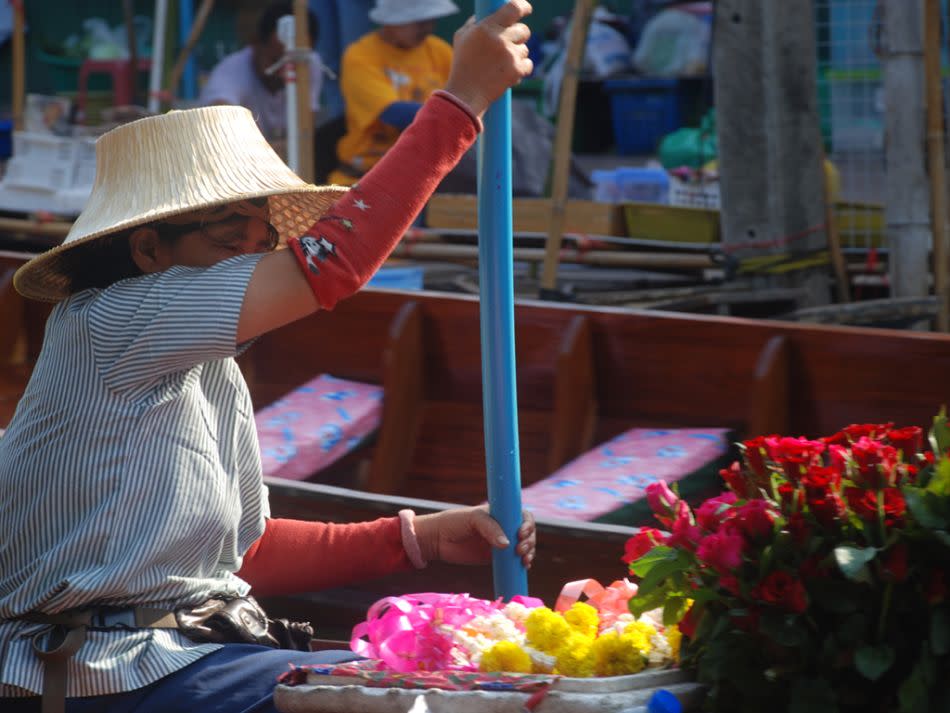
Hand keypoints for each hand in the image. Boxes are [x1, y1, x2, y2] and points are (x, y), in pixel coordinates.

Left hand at [414, 506, 535, 567]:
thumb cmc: (453, 523)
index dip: (527, 524)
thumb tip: (507, 545)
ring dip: (528, 552)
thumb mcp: (473, 519)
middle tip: (519, 550)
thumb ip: (490, 529)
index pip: (521, 516)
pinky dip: (521, 564)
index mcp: (499, 514)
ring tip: (523, 560)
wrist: (436, 540)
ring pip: (523, 547)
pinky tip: (524, 567)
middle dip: (529, 541)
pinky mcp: (494, 558)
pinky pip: (512, 560)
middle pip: (526, 533)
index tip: (521, 533)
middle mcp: (502, 527)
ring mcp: (499, 543)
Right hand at [444, 0, 533, 117]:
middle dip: (519, 37)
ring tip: (501, 65)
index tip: (526, 9)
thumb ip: (477, 22)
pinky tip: (508, 74)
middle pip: (524, 30)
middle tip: (509, 44)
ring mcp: (509, 55)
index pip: (514, 8)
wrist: (465, 94)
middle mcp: (500, 39)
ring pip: (525, 49)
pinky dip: (521, 69)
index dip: (523, 6)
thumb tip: (492, 13)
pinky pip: (528, 64)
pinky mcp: (516, 70)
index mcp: (486, 27)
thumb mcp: (462, 37)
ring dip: (517, 55)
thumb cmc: (462, 65)